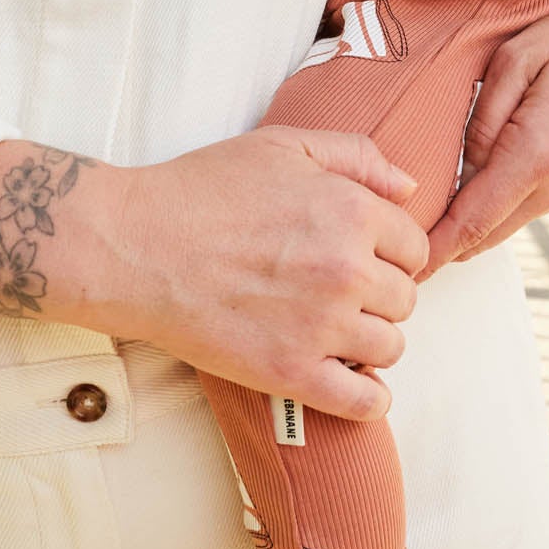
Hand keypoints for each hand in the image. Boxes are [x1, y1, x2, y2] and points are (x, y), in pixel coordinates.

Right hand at [99, 127, 428, 422]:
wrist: (135, 246)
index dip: (389, 252)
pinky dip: (368, 398)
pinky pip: (365, 402)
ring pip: (391, 347)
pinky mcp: (292, 373)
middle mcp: (347, 270)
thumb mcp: (282, 146)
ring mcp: (322, 326)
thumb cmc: (201, 190)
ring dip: (370, 341)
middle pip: (405, 299)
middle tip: (339, 293)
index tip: (362, 257)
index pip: (414, 247)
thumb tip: (408, 188)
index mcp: (351, 212)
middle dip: (378, 295)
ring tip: (335, 331)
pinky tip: (348, 380)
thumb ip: (355, 156)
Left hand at [420, 0, 548, 273]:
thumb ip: (483, 119)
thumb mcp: (515, 61)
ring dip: (457, 238)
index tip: (399, 269)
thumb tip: (461, 168)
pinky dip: (480, 221)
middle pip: (481, 238)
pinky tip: (449, 212)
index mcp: (535, 155)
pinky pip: (512, 213)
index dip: (432, 250)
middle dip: (436, 253)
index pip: (472, 221)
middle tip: (388, 254)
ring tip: (409, 237)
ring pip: (497, 230)